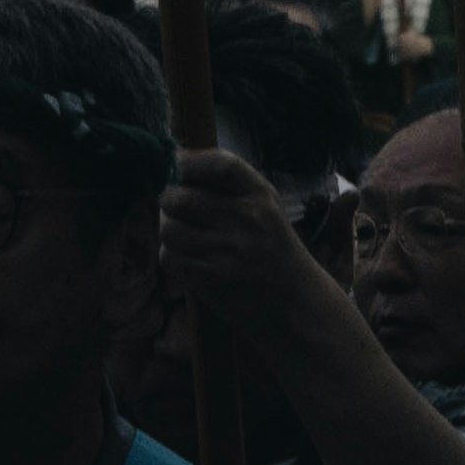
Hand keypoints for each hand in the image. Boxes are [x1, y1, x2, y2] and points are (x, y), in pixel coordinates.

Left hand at [155, 145, 338, 363]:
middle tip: (173, 205)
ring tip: (181, 232)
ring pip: (169, 230)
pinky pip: (171, 259)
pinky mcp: (213, 281)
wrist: (296, 302)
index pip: (219, 164)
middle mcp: (245, 219)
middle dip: (168, 199)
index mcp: (260, 194)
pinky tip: (186, 258)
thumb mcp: (266, 205)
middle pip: (180, 198)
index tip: (174, 165)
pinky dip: (172, 257)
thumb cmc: (274, 247)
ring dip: (169, 230)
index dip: (188, 162)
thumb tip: (176, 163)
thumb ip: (229, 184)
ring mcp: (227, 252)